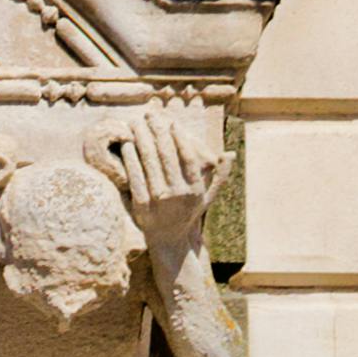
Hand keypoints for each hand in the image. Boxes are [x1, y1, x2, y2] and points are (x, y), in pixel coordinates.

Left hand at [94, 101, 226, 249]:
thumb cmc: (188, 213)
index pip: (187, 156)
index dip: (178, 136)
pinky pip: (135, 178)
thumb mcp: (208, 197)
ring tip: (135, 124)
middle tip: (149, 115)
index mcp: (195, 188)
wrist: (169, 241)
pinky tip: (127, 146)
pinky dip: (131, 160)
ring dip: (141, 140)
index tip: (170, 121)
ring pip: (149, 163)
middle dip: (157, 131)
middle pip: (166, 155)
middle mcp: (177, 194)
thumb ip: (220, 175)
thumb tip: (231, 154)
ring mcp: (158, 201)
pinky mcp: (140, 207)